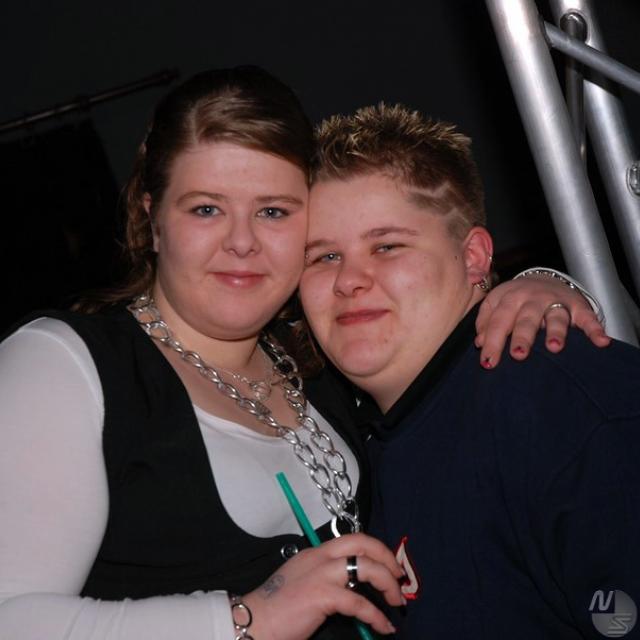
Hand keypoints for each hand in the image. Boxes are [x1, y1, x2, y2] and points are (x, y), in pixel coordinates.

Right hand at [242, 533, 404, 639]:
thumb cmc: (277, 610)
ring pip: (365, 566)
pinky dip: (376, 615)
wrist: (253, 622)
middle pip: (362, 542)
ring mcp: (320, 574)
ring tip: (396, 602)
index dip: (376, 550)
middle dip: (387, 557)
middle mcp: (319, 557)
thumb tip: (355, 590)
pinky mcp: (321, 595)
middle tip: (399, 577)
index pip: (352, 539)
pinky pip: (359, 602)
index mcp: (315, 553)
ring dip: (387, 583)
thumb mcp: (304, 584)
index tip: (390, 567)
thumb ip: (327, 580)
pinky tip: (383, 626)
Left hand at [475, 275, 610, 367]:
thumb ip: (486, 321)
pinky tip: (601, 342)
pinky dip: (595, 329)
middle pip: (526, 318)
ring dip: (556, 331)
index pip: (499, 320)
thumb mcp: (496, 303)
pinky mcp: (578, 306)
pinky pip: (587, 317)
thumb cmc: (515, 300)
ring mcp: (556, 302)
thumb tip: (480, 342)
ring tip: (554, 347)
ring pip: (556, 316)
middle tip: (519, 355)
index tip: (488, 362)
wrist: (544, 279)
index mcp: (509, 297)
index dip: (493, 340)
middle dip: (523, 336)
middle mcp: (533, 298)